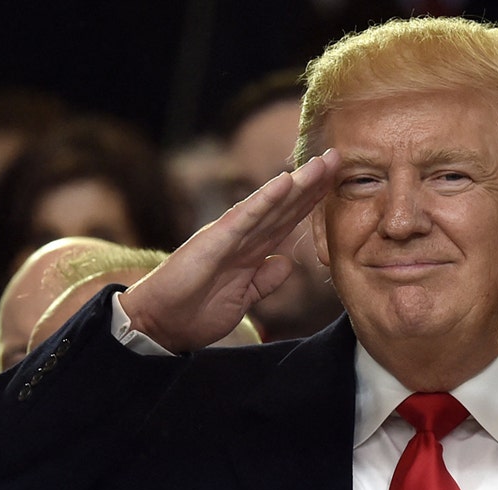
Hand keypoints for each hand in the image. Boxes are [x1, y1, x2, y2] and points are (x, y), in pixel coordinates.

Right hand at [120, 150, 339, 351]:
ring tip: (322, 163)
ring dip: (297, 184)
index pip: (286, 221)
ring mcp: (228, 235)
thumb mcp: (243, 300)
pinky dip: (265, 199)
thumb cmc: (194, 312)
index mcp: (249, 251)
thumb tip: (287, 264)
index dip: (311, 202)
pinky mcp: (214, 241)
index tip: (336, 183)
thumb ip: (264, 280)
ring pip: (270, 205)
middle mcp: (241, 237)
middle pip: (284, 206)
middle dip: (312, 184)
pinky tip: (285, 182)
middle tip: (338, 158)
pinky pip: (245, 217)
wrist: (159, 324)